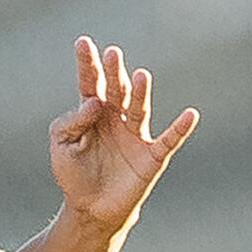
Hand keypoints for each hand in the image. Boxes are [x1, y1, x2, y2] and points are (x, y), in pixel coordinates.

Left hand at [50, 36, 198, 232]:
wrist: (90, 209)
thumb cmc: (74, 175)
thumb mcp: (61, 145)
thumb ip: (71, 122)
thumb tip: (93, 102)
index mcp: (92, 113)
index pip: (91, 83)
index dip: (88, 64)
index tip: (83, 42)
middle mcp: (116, 119)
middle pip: (116, 90)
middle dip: (114, 72)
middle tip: (112, 53)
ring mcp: (135, 136)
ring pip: (138, 109)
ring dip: (140, 93)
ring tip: (139, 76)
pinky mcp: (150, 156)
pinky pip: (168, 140)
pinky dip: (180, 128)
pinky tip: (190, 114)